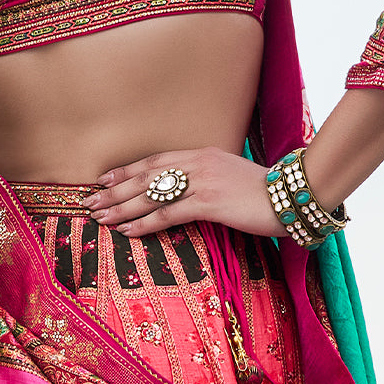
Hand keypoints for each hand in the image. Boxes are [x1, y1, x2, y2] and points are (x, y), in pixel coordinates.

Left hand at [84, 147, 282, 239]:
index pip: (154, 161)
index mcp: (202, 153)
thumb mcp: (231, 178)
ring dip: (121, 207)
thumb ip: (207, 180)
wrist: (294, 195)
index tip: (104, 180)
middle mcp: (198, 163)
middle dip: (114, 190)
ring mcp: (203, 181)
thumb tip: (186, 195)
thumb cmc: (265, 193)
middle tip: (89, 201)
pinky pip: (168, 214)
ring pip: (151, 195)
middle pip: (145, 176)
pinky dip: (144, 223)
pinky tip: (126, 230)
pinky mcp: (209, 201)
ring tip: (99, 218)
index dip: (126, 171)